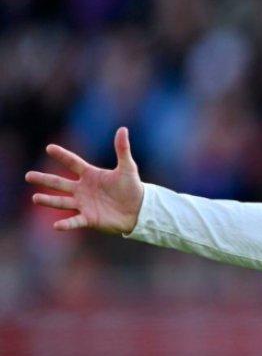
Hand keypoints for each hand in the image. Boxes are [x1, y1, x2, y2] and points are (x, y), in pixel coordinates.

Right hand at [26, 127, 144, 232]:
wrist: (139, 210)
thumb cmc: (132, 188)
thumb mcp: (128, 168)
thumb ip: (122, 149)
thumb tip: (123, 129)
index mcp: (90, 175)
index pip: (73, 163)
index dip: (62, 156)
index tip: (50, 148)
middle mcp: (83, 189)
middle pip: (59, 183)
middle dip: (44, 179)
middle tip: (28, 175)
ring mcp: (84, 204)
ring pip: (62, 202)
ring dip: (48, 200)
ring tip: (35, 198)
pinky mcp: (89, 218)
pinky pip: (75, 221)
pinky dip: (66, 224)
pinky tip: (56, 226)